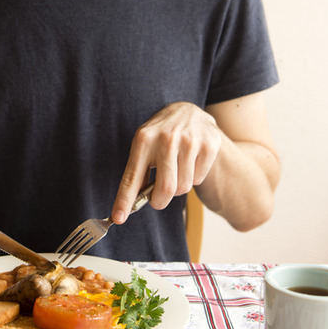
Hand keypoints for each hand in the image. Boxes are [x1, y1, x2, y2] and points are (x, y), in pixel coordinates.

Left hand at [111, 102, 221, 222]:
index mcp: (144, 139)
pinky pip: (198, 179)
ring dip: (177, 187)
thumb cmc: (160, 135)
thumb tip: (128, 206)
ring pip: (183, 187)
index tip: (118, 218)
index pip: (132, 177)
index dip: (124, 200)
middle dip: (160, 201)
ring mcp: (190, 141)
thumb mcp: (143, 145)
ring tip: (175, 170)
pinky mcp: (209, 145)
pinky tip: (189, 162)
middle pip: (165, 189)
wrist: (187, 110)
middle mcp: (167, 138)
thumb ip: (138, 172)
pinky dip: (192, 178)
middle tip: (158, 199)